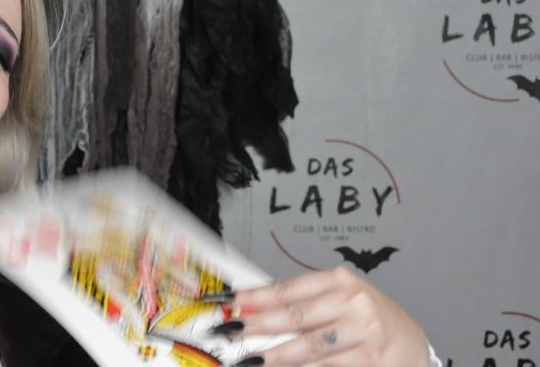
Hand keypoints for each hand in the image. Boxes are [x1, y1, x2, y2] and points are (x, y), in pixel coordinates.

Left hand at [230, 266, 429, 366]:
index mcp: (341, 281)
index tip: (228, 302)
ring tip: (250, 361)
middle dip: (257, 326)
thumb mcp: (340, 301)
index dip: (255, 297)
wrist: (413, 344)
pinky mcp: (371, 360)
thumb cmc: (370, 320)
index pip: (287, 289)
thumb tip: (254, 310)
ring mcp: (365, 333)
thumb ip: (303, 304)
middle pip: (295, 317)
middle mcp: (354, 303)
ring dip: (275, 357)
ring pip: (309, 348)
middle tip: (229, 331)